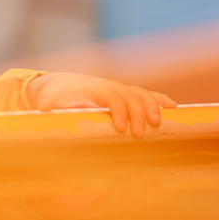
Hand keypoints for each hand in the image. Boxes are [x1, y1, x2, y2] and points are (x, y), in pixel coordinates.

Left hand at [26, 73, 175, 137]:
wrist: (60, 85)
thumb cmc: (56, 96)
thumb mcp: (49, 99)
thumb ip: (50, 105)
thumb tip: (45, 110)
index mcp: (93, 88)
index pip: (111, 96)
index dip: (118, 110)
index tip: (121, 128)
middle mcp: (110, 86)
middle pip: (130, 96)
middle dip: (138, 113)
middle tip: (139, 134)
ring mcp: (120, 89)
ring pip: (141, 94)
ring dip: (153, 107)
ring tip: (158, 124)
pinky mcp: (126, 95)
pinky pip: (146, 94)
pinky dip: (160, 100)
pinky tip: (174, 109)